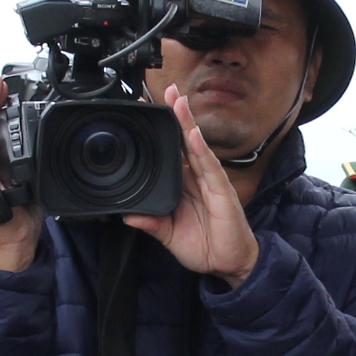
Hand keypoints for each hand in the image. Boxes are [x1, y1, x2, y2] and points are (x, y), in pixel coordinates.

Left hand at [124, 86, 258, 286]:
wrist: (228, 265)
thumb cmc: (204, 246)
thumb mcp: (168, 235)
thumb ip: (150, 223)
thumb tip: (127, 215)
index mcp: (185, 185)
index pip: (172, 152)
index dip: (164, 131)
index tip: (150, 111)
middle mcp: (198, 178)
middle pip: (185, 141)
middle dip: (177, 115)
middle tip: (167, 90)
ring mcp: (211, 182)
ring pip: (197, 146)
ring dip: (187, 123)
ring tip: (178, 101)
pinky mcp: (222, 191)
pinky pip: (210, 167)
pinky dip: (200, 149)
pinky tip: (192, 134)